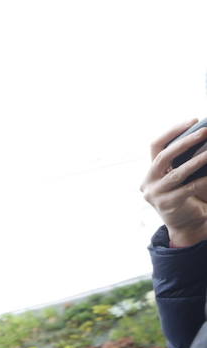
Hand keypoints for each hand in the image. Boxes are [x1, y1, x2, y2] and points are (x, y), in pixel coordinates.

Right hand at [142, 119, 206, 248]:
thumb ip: (182, 161)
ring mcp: (155, 195)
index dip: (173, 131)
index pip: (156, 146)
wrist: (187, 224)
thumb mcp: (181, 176)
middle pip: (163, 157)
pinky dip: (202, 179)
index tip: (193, 120)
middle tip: (205, 132)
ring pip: (177, 173)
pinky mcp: (167, 205)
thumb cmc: (188, 195)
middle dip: (185, 142)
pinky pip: (188, 188)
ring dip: (196, 160)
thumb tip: (202, 137)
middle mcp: (148, 182)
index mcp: (151, 172)